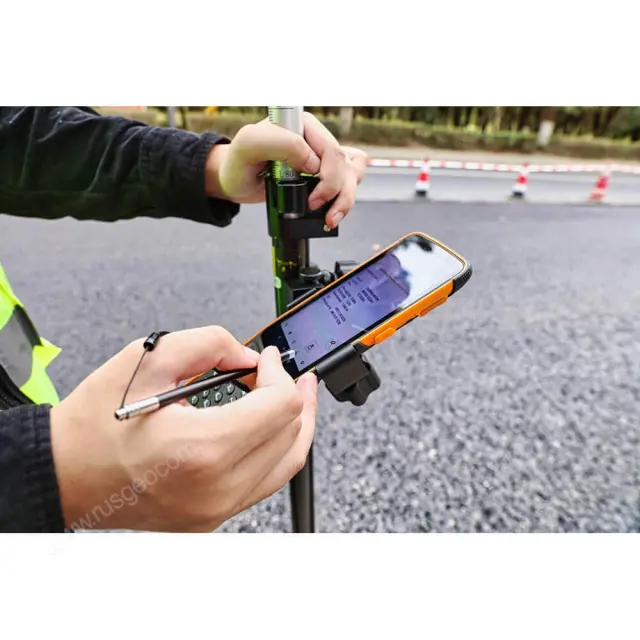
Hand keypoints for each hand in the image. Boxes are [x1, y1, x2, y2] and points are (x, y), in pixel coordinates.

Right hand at [50, 327, 317, 531]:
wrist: (62, 475)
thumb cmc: (94, 424)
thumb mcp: (147, 360)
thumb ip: (209, 344)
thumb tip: (249, 355)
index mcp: (202, 448)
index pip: (280, 407)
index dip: (279, 373)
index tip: (265, 359)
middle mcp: (216, 487)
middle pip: (290, 433)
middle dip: (291, 393)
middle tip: (279, 370)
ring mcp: (216, 509)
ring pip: (287, 463)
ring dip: (295, 423)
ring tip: (296, 394)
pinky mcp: (211, 517)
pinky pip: (264, 483)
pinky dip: (275, 450)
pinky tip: (270, 427)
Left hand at [205, 112, 367, 228]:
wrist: (235, 181)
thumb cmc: (238, 162)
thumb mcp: (249, 146)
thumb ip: (281, 143)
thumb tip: (313, 161)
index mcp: (301, 125)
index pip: (330, 149)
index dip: (327, 175)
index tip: (312, 197)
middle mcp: (315, 138)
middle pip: (344, 164)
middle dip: (335, 191)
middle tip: (314, 206)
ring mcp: (321, 157)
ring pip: (352, 173)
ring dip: (345, 198)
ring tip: (329, 218)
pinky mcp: (323, 173)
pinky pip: (350, 179)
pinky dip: (346, 196)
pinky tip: (332, 209)